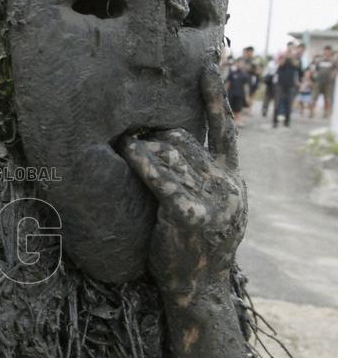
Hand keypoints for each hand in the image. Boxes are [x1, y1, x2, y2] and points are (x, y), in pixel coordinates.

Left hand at [119, 63, 246, 298]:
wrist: (199, 289)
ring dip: (142, 150)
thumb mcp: (209, 205)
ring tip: (124, 150)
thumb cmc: (194, 246)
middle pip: (183, 141)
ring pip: (170, 155)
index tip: (208, 68)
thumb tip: (168, 141)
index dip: (215, 97)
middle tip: (130, 143)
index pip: (225, 129)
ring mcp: (212, 199)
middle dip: (155, 139)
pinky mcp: (190, 215)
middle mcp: (227, 184)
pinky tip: (128, 152)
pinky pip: (162, 180)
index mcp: (232, 178)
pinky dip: (144, 164)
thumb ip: (200, 175)